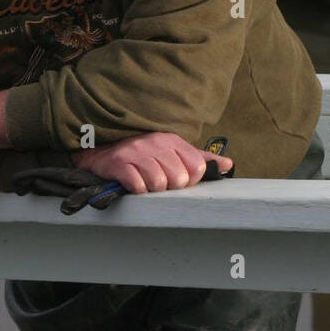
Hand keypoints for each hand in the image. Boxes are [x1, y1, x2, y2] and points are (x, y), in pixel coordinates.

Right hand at [70, 132, 233, 194]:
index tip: (178, 181)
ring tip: (145, 183)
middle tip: (158, 183)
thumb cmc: (142, 154)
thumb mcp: (172, 151)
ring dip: (152, 190)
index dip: (190, 180)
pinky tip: (132, 185)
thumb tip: (227, 165)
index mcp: (171, 140)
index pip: (196, 166)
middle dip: (170, 187)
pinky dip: (136, 190)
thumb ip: (200, 158)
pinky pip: (137, 186)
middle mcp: (155, 143)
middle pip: (178, 179)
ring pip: (159, 184)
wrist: (102, 149)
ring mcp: (137, 152)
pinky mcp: (119, 163)